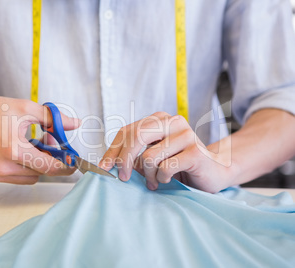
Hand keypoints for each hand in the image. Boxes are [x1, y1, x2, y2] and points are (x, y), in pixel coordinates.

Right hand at [0, 94, 80, 183]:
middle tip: (47, 140)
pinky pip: (16, 178)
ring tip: (28, 144)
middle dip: (49, 158)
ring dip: (35, 164)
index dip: (66, 165)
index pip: (49, 167)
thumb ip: (52, 119)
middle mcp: (2, 167)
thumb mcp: (24, 108)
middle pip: (41, 172)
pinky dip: (22, 167)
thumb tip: (74, 124)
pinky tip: (16, 150)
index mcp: (12, 149)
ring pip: (30, 177)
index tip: (74, 162)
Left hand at [99, 112, 231, 192]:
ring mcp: (186, 134)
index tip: (103, 168)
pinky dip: (162, 179)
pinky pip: (165, 168)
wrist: (214, 172)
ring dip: (148, 175)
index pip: (127, 131)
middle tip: (123, 178)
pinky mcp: (195, 151)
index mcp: (159, 119)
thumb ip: (133, 154)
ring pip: (149, 156)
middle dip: (124, 161)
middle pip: (135, 137)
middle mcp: (172, 121)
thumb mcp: (152, 156)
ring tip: (155, 182)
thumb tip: (105, 163)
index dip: (112, 151)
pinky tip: (168, 180)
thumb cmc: (178, 164)